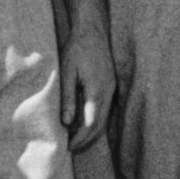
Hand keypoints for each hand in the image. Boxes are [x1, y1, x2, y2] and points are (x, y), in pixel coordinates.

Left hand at [59, 26, 115, 153]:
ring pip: (105, 118)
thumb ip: (68, 97)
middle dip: (87, 139)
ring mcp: (112, 89)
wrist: (92, 31)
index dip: (81, 137)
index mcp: (97, 91)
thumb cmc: (77, 49)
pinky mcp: (111, 86)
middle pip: (101, 125)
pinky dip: (96, 120)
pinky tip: (86, 123)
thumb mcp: (67, 72)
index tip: (69, 146)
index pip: (91, 123)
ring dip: (92, 131)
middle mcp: (108, 93)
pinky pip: (106, 109)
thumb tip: (67, 122)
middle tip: (71, 148)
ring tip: (77, 139)